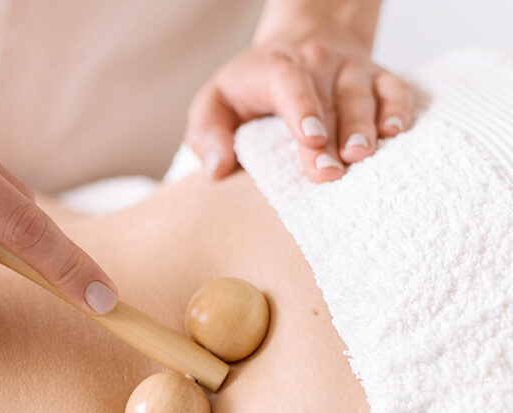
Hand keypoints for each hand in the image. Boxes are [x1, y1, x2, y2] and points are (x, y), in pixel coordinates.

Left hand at [186, 36, 413, 182]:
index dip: (301, 107)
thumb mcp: (215, 103)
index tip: (308, 139)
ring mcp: (352, 69)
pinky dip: (399, 110)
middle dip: (331, 137)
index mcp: (273, 68)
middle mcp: (317, 63)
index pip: (288, 81)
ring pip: (363, 94)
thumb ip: (206, 134)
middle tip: (329, 173)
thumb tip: (217, 169)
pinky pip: (396, 90)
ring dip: (365, 127)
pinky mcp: (380, 78)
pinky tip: (396, 133)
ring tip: (362, 156)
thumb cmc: (251, 88)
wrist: (302, 44)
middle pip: (328, 98)